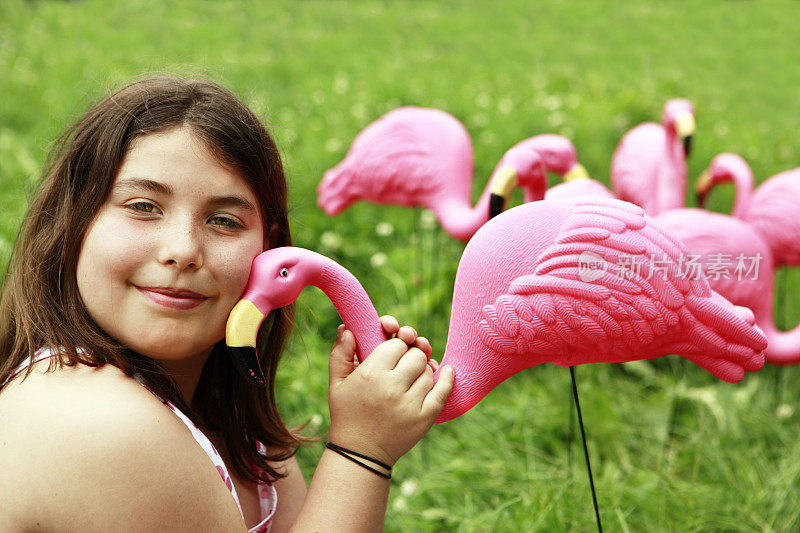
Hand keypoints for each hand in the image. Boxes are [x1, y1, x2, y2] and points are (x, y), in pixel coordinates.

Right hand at [327, 315, 453, 466]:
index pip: (396, 345)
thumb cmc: (347, 415)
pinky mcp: (424, 418)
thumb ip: (341, 353)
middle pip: (415, 355)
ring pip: (428, 371)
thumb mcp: (337, 384)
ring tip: (412, 377)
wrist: (360, 454)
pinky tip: (447, 370)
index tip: (393, 351)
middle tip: (403, 364)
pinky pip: (443, 391)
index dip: (396, 345)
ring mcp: (410, 404)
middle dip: (410, 355)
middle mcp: (392, 387)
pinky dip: (447, 378)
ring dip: (423, 370)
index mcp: (370, 374)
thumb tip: (348, 328)